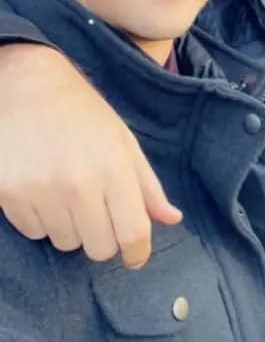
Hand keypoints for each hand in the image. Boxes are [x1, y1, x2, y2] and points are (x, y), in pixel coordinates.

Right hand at [0, 45, 181, 265]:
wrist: (27, 83)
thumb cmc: (82, 113)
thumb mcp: (123, 142)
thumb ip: (147, 185)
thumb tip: (172, 218)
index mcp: (114, 169)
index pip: (133, 233)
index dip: (137, 253)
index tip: (135, 257)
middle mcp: (78, 184)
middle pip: (99, 248)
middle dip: (102, 237)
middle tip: (96, 212)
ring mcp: (41, 190)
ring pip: (65, 242)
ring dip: (70, 227)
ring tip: (65, 193)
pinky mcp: (9, 193)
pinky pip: (34, 231)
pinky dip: (40, 219)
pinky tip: (41, 190)